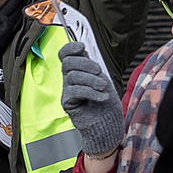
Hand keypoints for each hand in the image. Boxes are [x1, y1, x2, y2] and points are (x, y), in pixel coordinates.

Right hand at [58, 41, 126, 163]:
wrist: (107, 125)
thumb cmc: (106, 103)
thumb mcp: (102, 79)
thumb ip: (91, 66)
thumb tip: (82, 50)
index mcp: (78, 71)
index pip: (64, 55)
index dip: (69, 48)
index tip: (81, 47)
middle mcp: (69, 79)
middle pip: (67, 63)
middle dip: (85, 64)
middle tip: (100, 72)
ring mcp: (67, 91)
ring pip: (72, 76)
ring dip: (91, 80)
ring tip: (103, 87)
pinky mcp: (67, 103)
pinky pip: (75, 91)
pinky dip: (91, 92)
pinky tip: (102, 96)